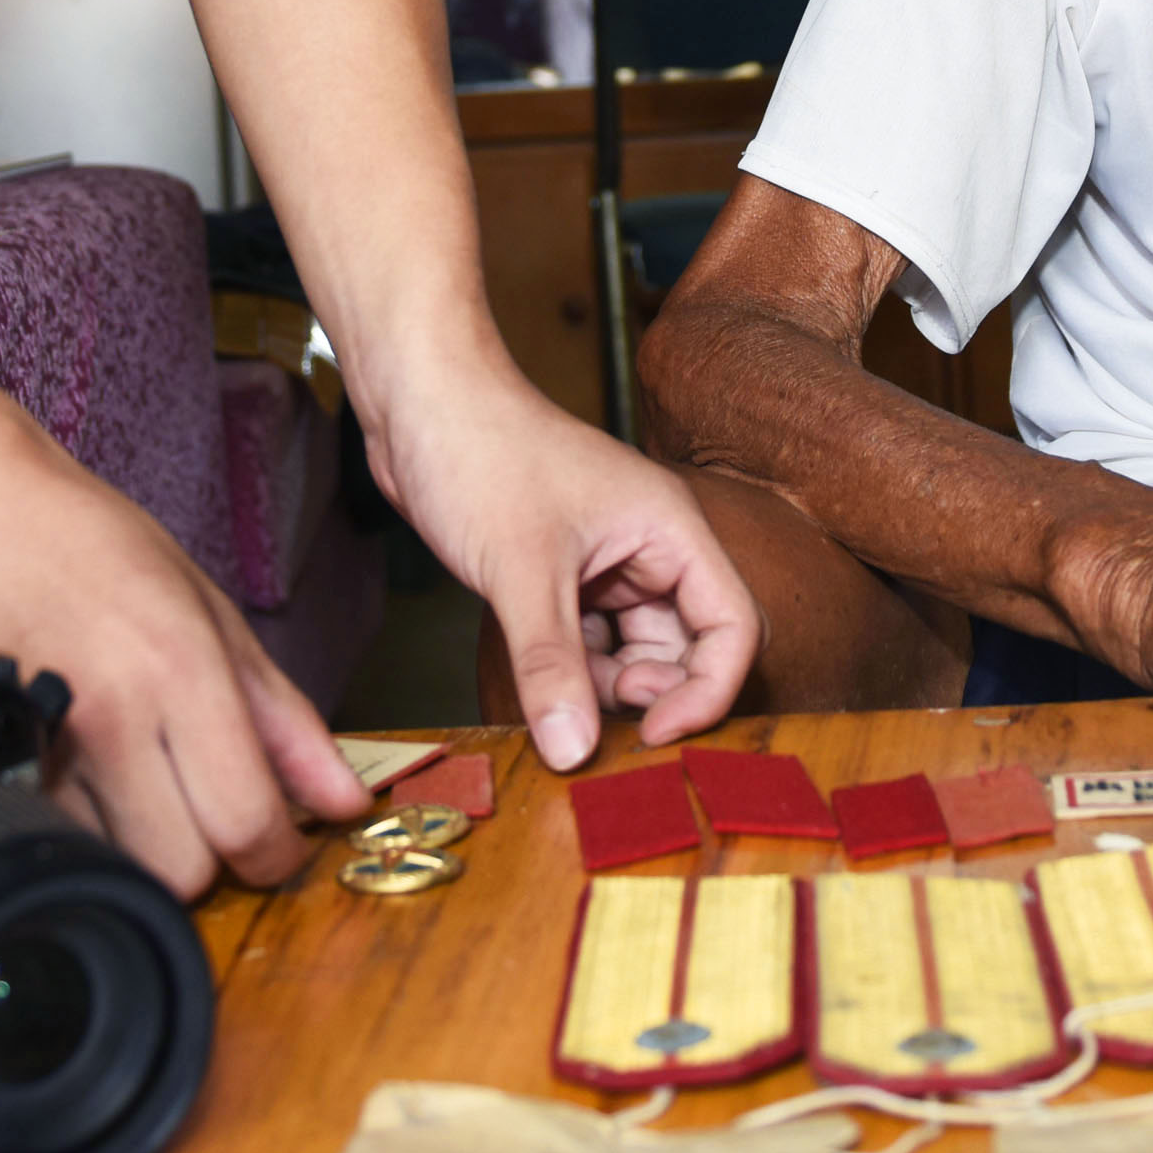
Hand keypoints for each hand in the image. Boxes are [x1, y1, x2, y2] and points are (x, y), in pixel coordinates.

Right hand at [0, 417, 364, 896]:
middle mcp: (109, 718)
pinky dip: (80, 833)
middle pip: (182, 872)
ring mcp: (37, 750)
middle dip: (208, 859)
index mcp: (176, 669)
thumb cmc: (85, 546)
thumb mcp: (207, 611)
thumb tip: (344, 800)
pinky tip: (82, 780)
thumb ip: (284, 716)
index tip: (277, 847)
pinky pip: (54, 843)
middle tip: (206, 816)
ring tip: (138, 785)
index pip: (246, 824)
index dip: (275, 855)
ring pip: (117, 870)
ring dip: (142, 850)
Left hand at [374, 375, 760, 767]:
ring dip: (602, 687)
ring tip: (551, 689)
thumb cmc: (479, 452)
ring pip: (634, 653)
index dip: (707, 690)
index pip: (733, 627)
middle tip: (589, 714)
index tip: (657, 733)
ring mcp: (605, 563)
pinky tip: (533, 678)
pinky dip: (568, 670)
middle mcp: (650, 547)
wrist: (418, 402)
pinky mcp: (563, 576)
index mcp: (670, 529)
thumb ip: (550, 664)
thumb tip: (573, 751)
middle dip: (647, 693)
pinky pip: (588, 643)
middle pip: (686, 649)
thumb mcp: (519, 569)